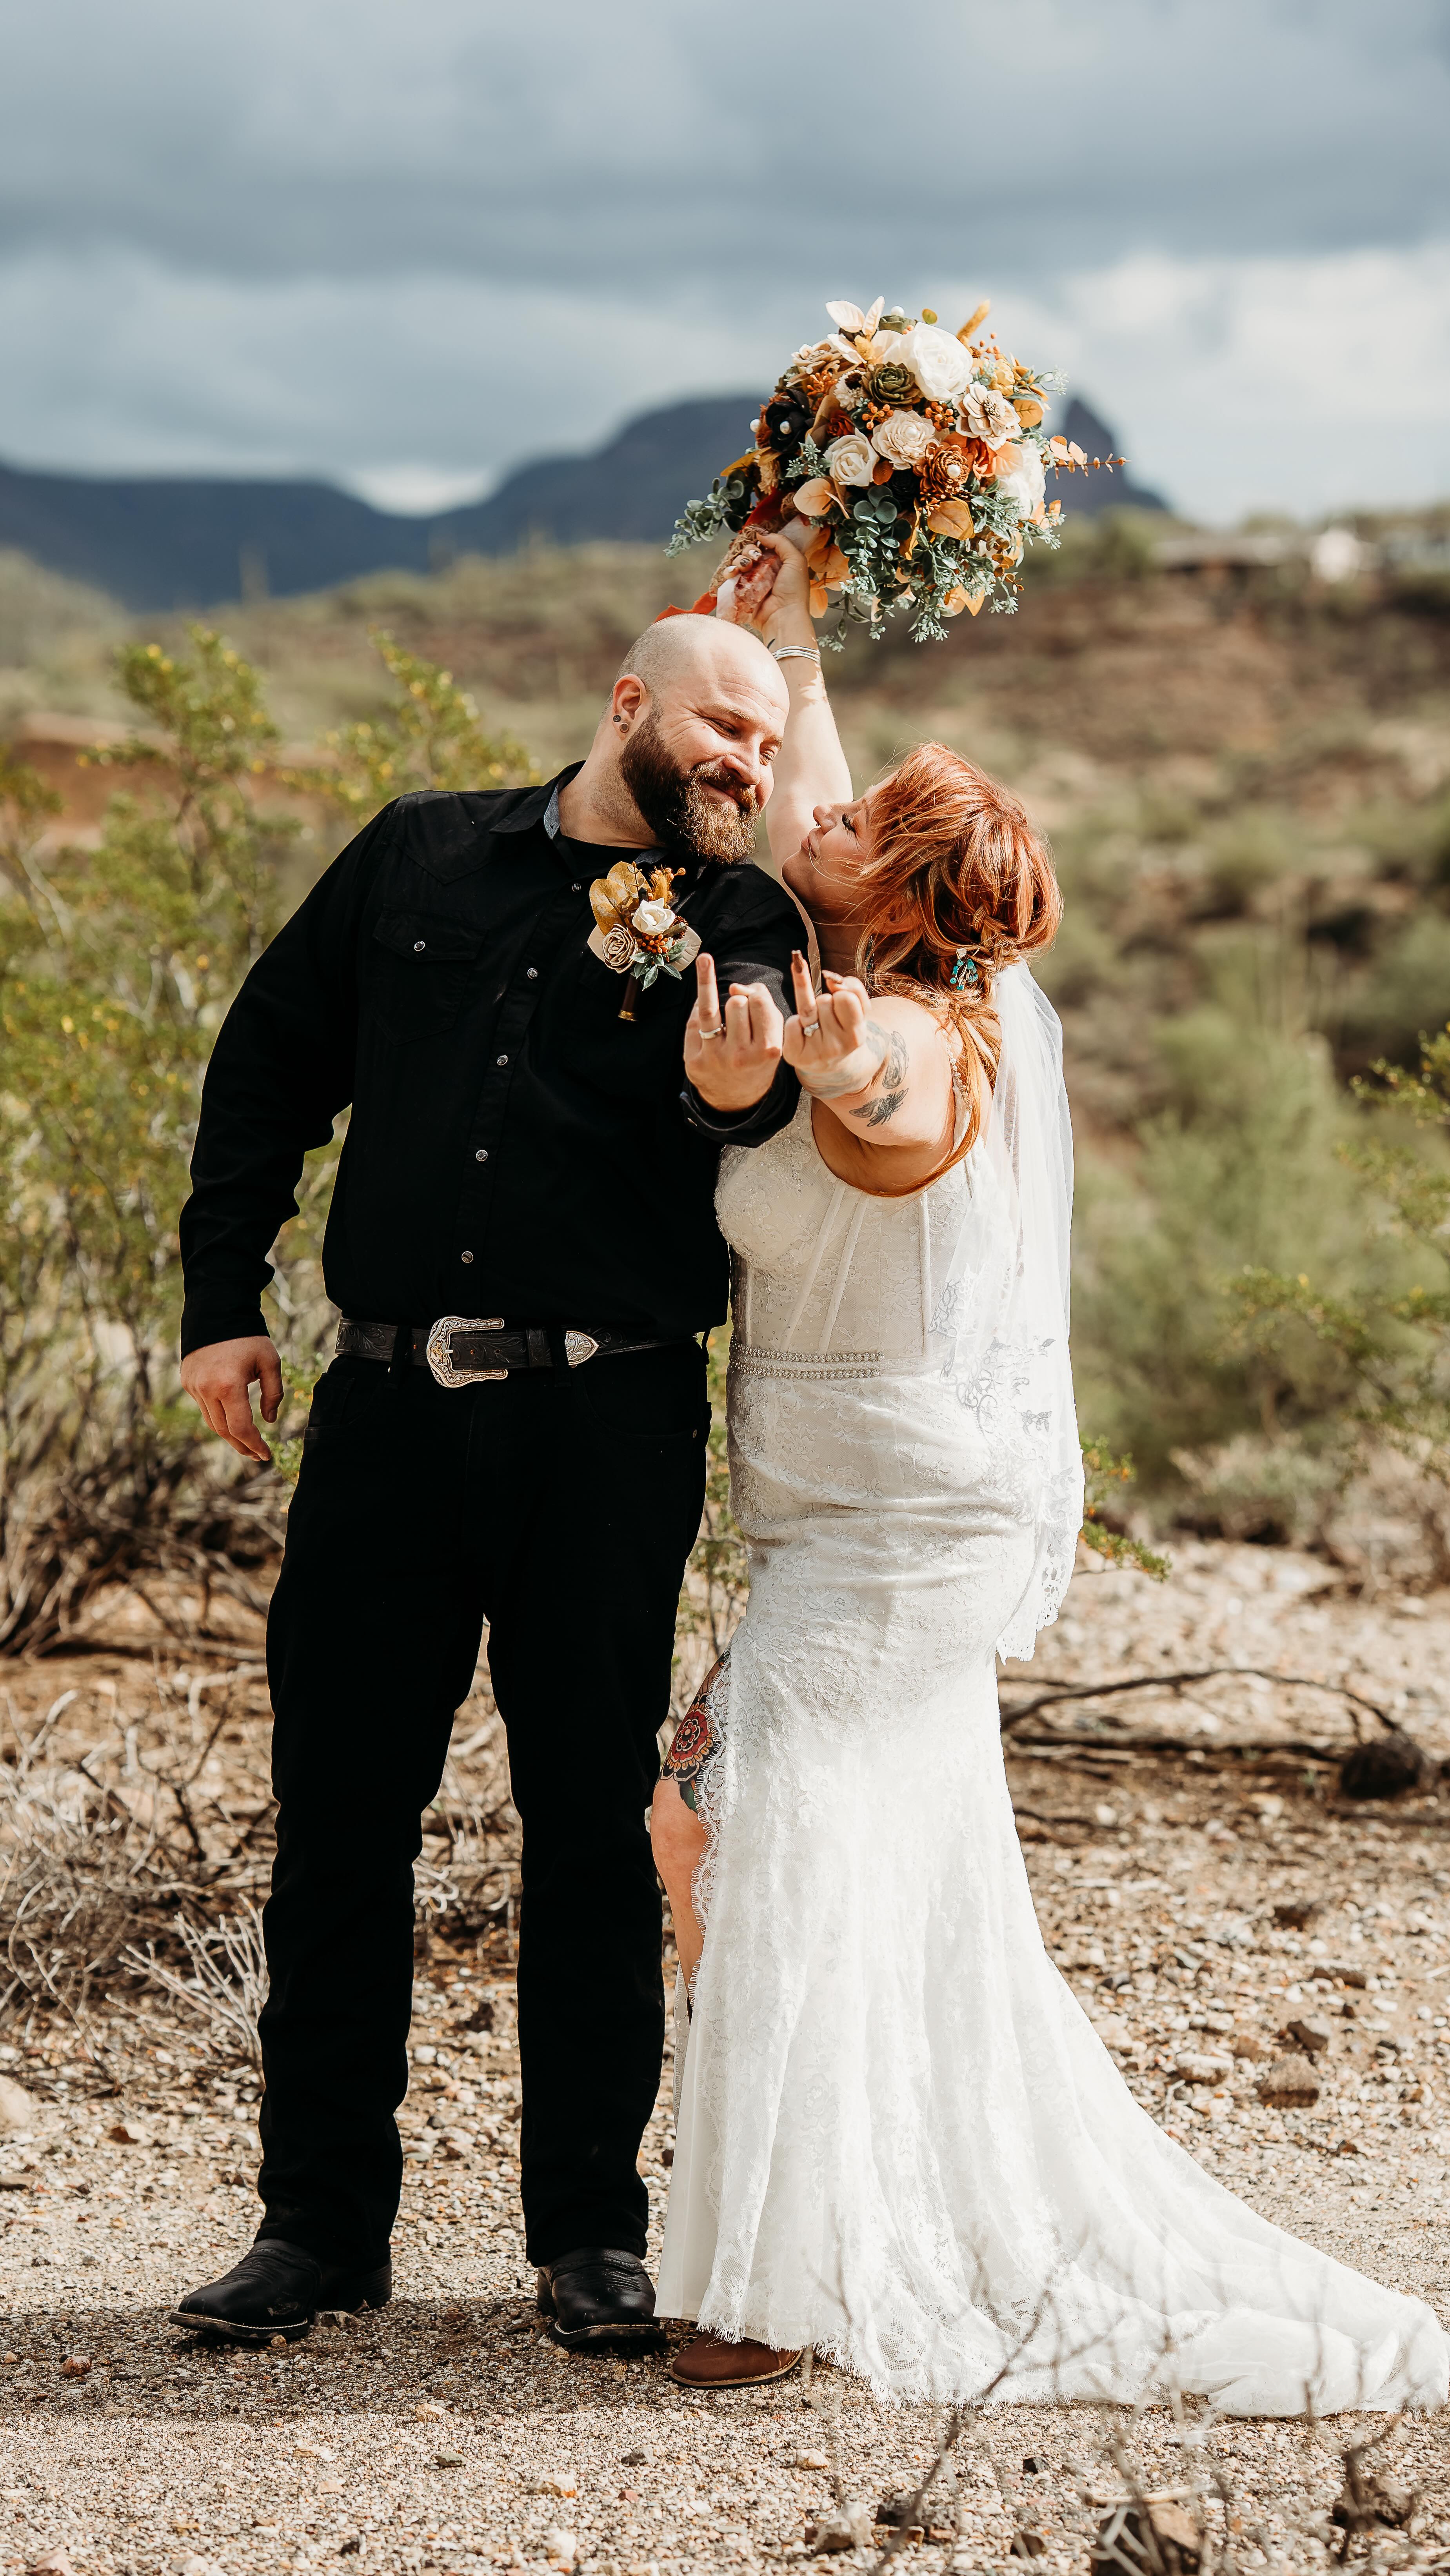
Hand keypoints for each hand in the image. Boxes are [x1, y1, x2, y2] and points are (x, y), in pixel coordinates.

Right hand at [180, 1335, 282, 1462]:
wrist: (215, 1312)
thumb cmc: (248, 1337)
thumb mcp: (270, 1361)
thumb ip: (273, 1393)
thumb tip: (269, 1420)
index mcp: (228, 1386)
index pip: (241, 1428)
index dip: (254, 1445)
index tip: (266, 1454)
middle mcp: (206, 1389)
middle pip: (224, 1431)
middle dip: (242, 1446)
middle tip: (257, 1455)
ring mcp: (193, 1386)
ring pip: (211, 1422)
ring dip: (229, 1435)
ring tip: (246, 1442)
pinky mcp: (187, 1381)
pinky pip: (203, 1407)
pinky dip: (218, 1417)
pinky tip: (230, 1419)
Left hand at [684, 951, 783, 1110]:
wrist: (735, 1101)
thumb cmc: (756, 1059)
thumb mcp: (772, 1037)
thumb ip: (763, 1005)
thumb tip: (734, 986)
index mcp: (768, 1049)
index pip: (760, 1001)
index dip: (756, 993)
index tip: (755, 997)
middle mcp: (741, 1056)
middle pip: (737, 1002)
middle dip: (738, 1000)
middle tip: (738, 1013)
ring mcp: (715, 1059)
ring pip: (711, 1007)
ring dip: (710, 987)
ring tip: (705, 961)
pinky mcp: (694, 1061)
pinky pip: (693, 1020)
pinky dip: (699, 1005)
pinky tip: (702, 998)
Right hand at [718, 529, 816, 654]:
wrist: (783, 617)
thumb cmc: (793, 591)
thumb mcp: (796, 560)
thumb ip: (781, 541)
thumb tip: (762, 534)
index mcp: (779, 562)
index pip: (763, 546)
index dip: (758, 542)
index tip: (759, 544)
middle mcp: (765, 571)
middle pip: (749, 553)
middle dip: (748, 550)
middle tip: (754, 557)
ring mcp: (752, 582)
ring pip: (739, 563)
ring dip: (738, 560)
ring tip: (744, 566)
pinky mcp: (742, 593)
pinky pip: (731, 579)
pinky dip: (729, 572)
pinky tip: (732, 573)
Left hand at [782, 952, 885, 1099]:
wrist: (830, 1065)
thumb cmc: (843, 1029)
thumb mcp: (859, 1011)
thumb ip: (854, 989)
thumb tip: (831, 978)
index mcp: (855, 1037)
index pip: (846, 997)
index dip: (842, 994)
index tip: (842, 1003)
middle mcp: (836, 1048)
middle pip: (825, 1000)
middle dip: (826, 1003)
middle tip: (829, 1019)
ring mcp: (814, 1053)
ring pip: (808, 1007)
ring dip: (812, 1010)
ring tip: (817, 1026)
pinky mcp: (794, 1055)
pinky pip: (792, 1022)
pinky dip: (795, 1023)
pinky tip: (803, 1034)